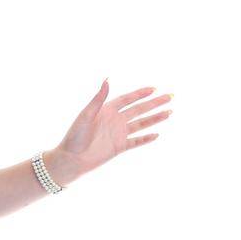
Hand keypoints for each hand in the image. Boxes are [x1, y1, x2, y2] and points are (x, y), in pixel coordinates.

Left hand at [46, 82, 172, 184]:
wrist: (71, 160)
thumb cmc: (74, 136)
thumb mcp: (86, 115)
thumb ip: (98, 98)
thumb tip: (107, 79)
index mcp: (107, 110)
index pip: (128, 99)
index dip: (140, 93)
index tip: (154, 89)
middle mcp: (114, 120)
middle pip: (139, 109)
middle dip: (154, 103)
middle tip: (169, 97)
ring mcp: (118, 134)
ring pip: (141, 124)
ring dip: (155, 118)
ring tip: (169, 112)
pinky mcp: (119, 148)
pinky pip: (136, 142)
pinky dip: (146, 139)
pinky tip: (156, 134)